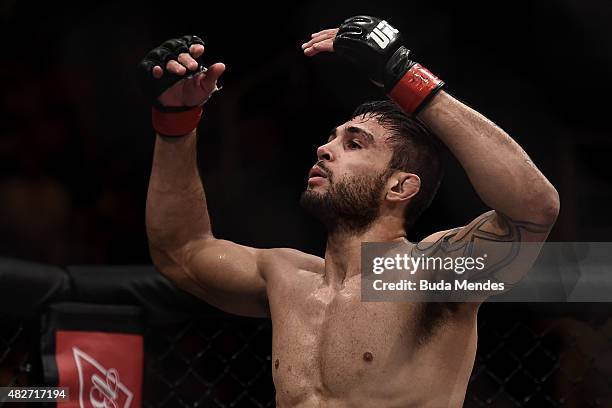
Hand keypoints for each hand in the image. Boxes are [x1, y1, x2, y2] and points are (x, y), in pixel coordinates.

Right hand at [138, 35, 224, 108]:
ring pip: (165, 56)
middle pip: (178, 49)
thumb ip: (211, 76)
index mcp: (190, 57)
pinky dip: (153, 68)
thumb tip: (222, 65)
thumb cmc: (195, 94)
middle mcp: (176, 57)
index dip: (193, 45)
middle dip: (185, 57)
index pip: (190, 44)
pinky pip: (150, 66)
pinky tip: (159, 72)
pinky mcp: (154, 72)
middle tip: (192, 67)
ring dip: (173, 63)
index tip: (199, 50)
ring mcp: (164, 64)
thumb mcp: (205, 86)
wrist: (181, 108)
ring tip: (181, 72)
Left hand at [302, 16, 443, 114]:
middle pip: (334, 32)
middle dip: (319, 38)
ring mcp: (354, 36)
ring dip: (316, 43)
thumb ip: (365, 54)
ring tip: (306, 49)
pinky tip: (312, 50)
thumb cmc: (387, 67)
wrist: (393, 68)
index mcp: (363, 33)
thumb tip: (362, 58)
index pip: (342, 32)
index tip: (317, 39)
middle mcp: (358, 31)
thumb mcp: (374, 58)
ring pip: (330, 37)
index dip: (328, 35)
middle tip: (308, 44)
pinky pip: (331, 44)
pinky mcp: (350, 44)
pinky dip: (320, 46)